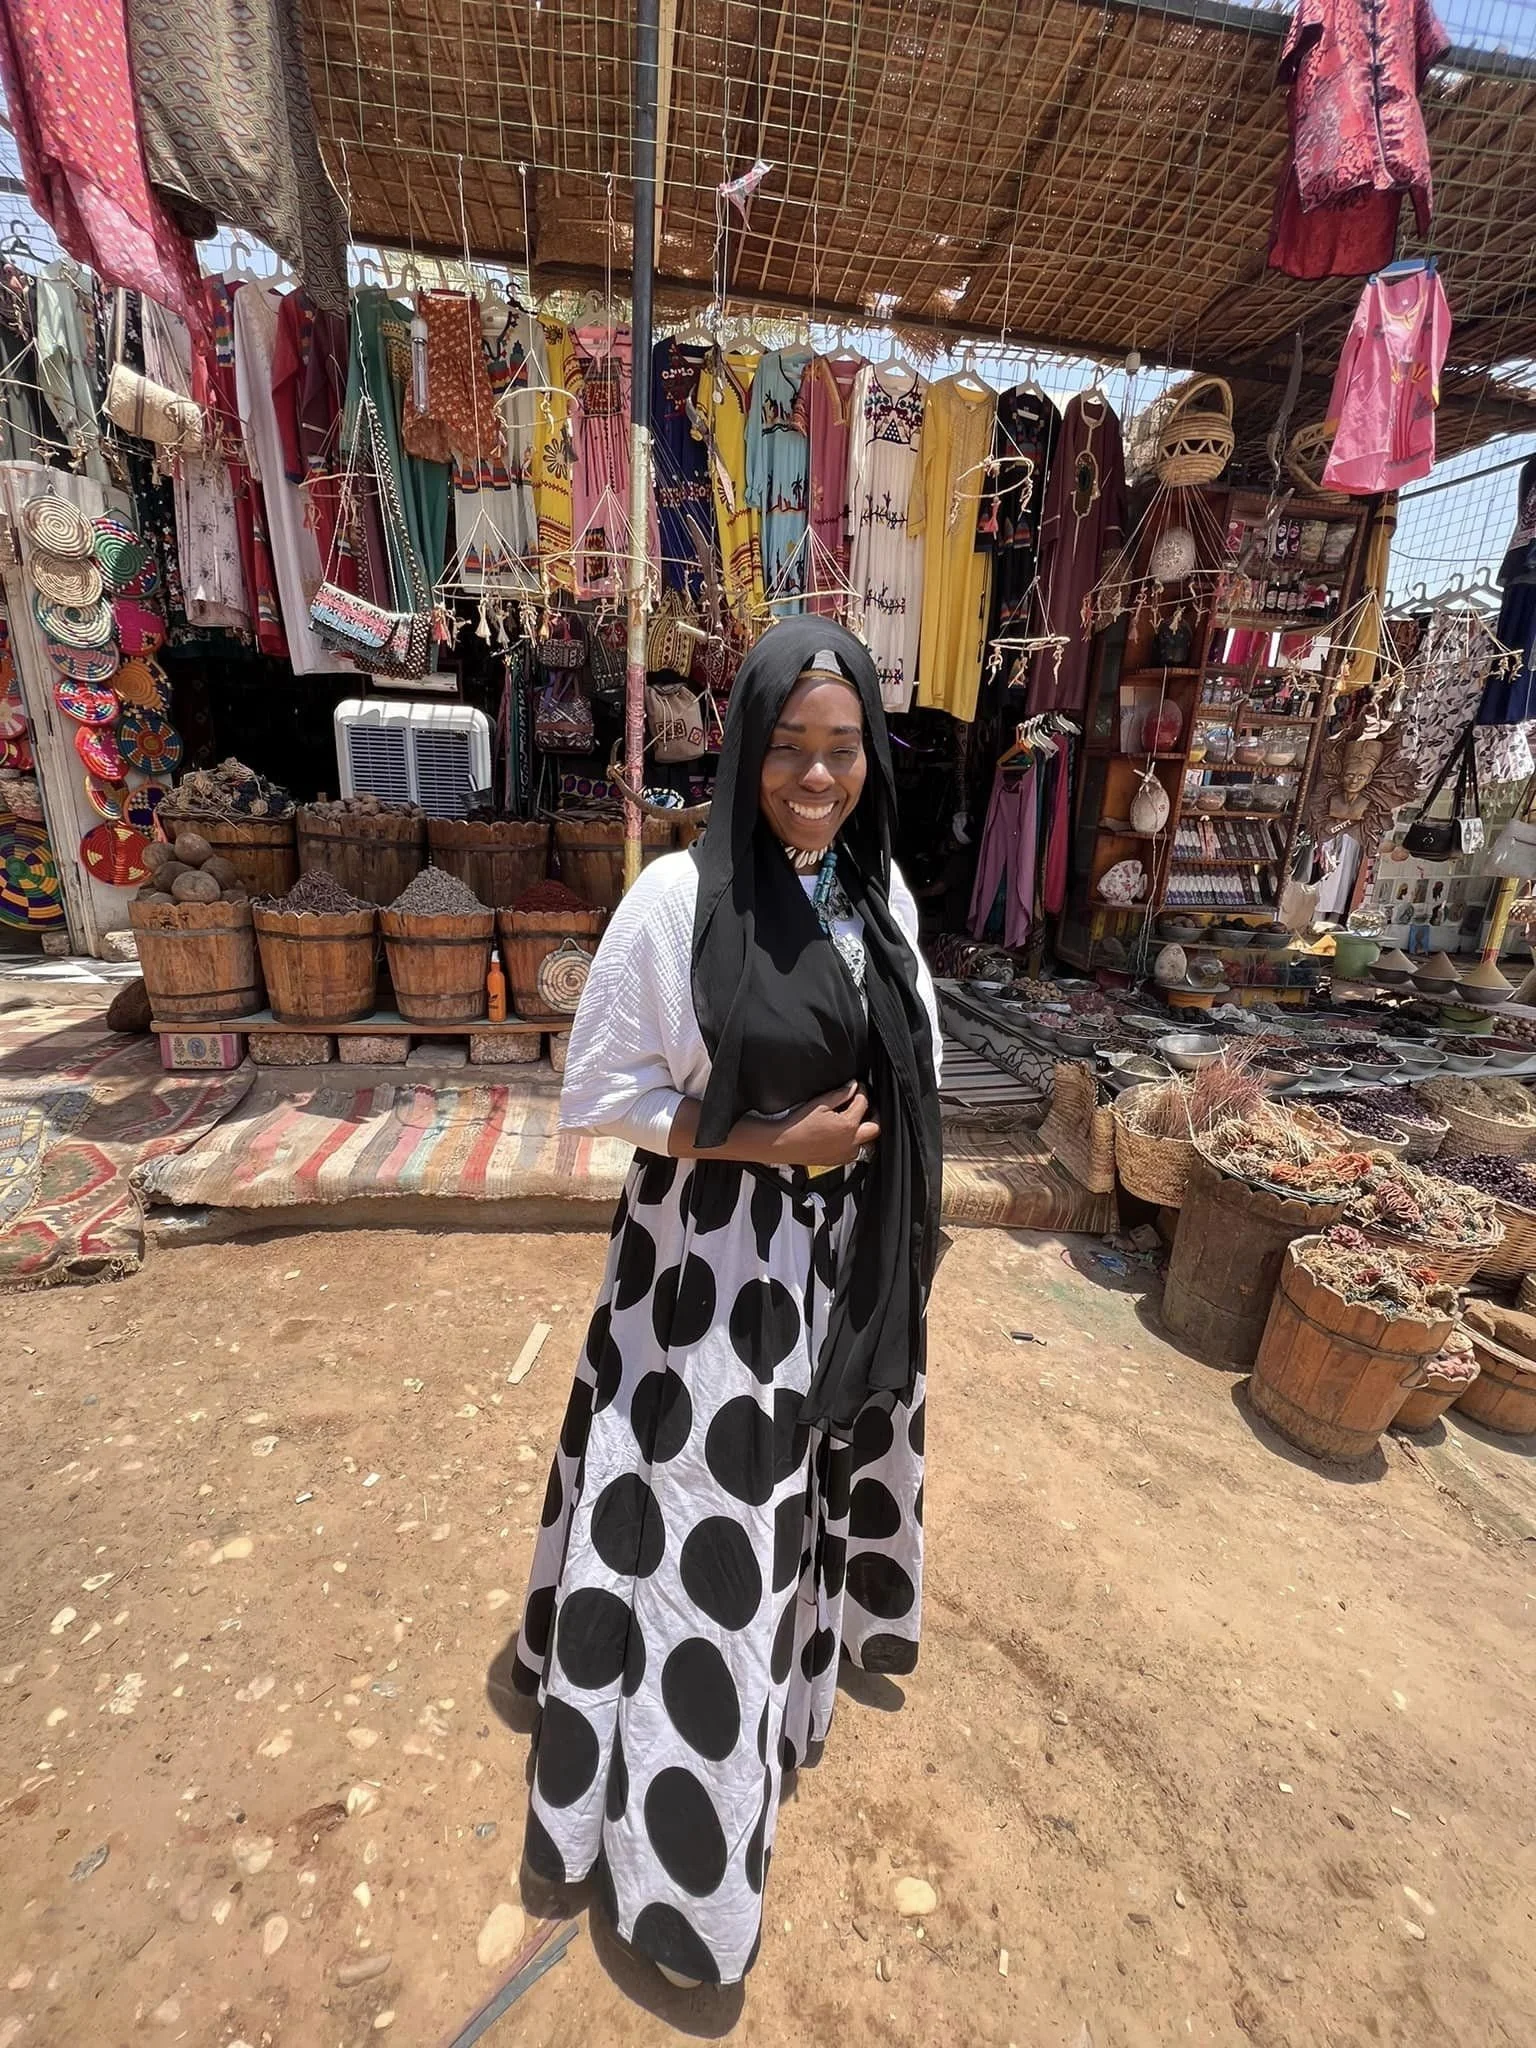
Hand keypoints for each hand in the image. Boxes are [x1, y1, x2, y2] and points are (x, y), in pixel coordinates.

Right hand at [759, 1084, 878, 1167]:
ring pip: (868, 1142)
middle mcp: (851, 1142)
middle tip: (867, 1105)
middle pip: (875, 1127)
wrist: (784, 1144)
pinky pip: (856, 1152)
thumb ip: (840, 1094)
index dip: (862, 1092)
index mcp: (848, 1125)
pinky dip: (855, 1142)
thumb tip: (852, 1087)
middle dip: (874, 1114)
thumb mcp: (820, 1104)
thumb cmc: (799, 1125)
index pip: (864, 1103)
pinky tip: (846, 1134)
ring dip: (866, 1131)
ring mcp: (846, 1154)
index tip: (859, 1088)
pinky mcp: (839, 1161)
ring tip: (858, 1121)